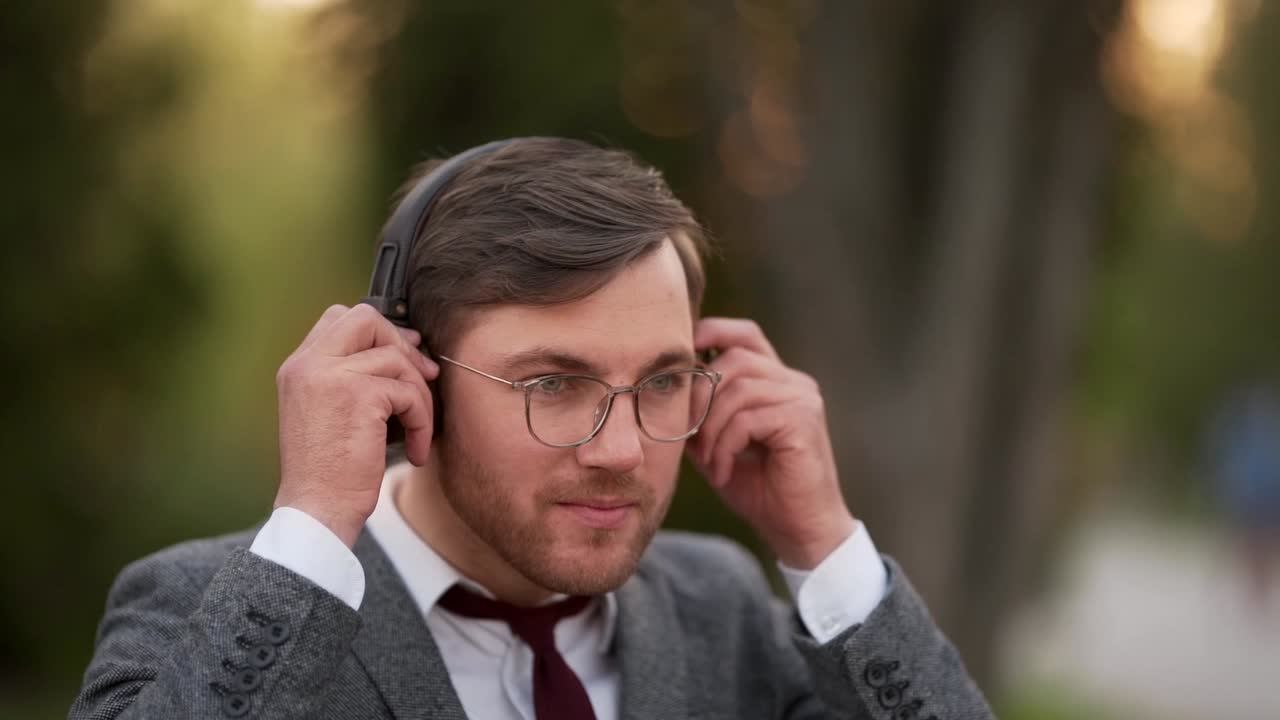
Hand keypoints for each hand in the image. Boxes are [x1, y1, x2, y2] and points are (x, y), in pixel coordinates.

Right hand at [274, 303, 438, 547]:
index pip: (340, 317)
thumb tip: (403, 346)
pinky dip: (422, 422)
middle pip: (366, 319)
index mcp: (298, 367)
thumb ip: (348, 377)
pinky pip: (410, 392)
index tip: (403, 356)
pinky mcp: (359, 395)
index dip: (378, 331)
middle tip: (424, 377)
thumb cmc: (327, 472)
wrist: (315, 511)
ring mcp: (331, 376)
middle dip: (402, 344)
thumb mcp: (325, 413)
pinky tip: (415, 451)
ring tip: (418, 430)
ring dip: (419, 396)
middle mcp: (308, 364)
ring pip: (397, 359)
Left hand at [686, 317, 854, 568]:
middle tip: (689, 436)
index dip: (713, 332)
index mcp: (777, 381)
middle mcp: (794, 382)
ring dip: (710, 428)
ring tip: (708, 461)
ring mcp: (802, 399)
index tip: (682, 354)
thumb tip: (666, 389)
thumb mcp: (719, 443)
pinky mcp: (803, 421)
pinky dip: (725, 446)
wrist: (799, 530)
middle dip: (700, 396)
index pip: (746, 335)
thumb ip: (701, 413)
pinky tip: (722, 471)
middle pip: (734, 359)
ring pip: (737, 389)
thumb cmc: (760, 487)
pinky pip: (747, 419)